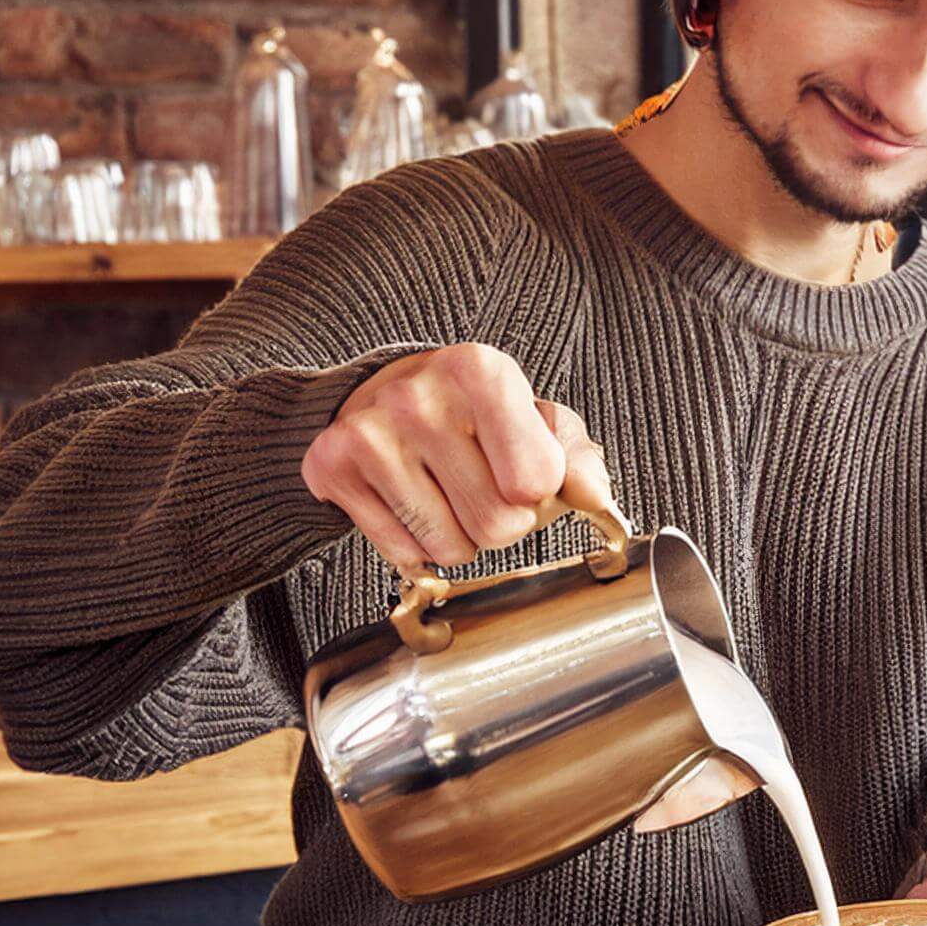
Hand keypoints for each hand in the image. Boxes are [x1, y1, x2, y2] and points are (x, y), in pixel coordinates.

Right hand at [301, 343, 613, 574]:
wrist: (381, 394)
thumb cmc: (475, 414)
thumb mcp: (537, 421)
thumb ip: (576, 459)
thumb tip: (595, 497)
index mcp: (481, 372)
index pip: (536, 482)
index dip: (538, 492)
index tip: (519, 471)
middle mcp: (419, 396)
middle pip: (496, 524)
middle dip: (500, 523)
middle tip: (480, 488)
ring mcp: (370, 431)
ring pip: (449, 548)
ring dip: (458, 538)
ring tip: (444, 493)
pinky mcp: (331, 466)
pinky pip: (402, 554)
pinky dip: (415, 545)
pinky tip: (408, 501)